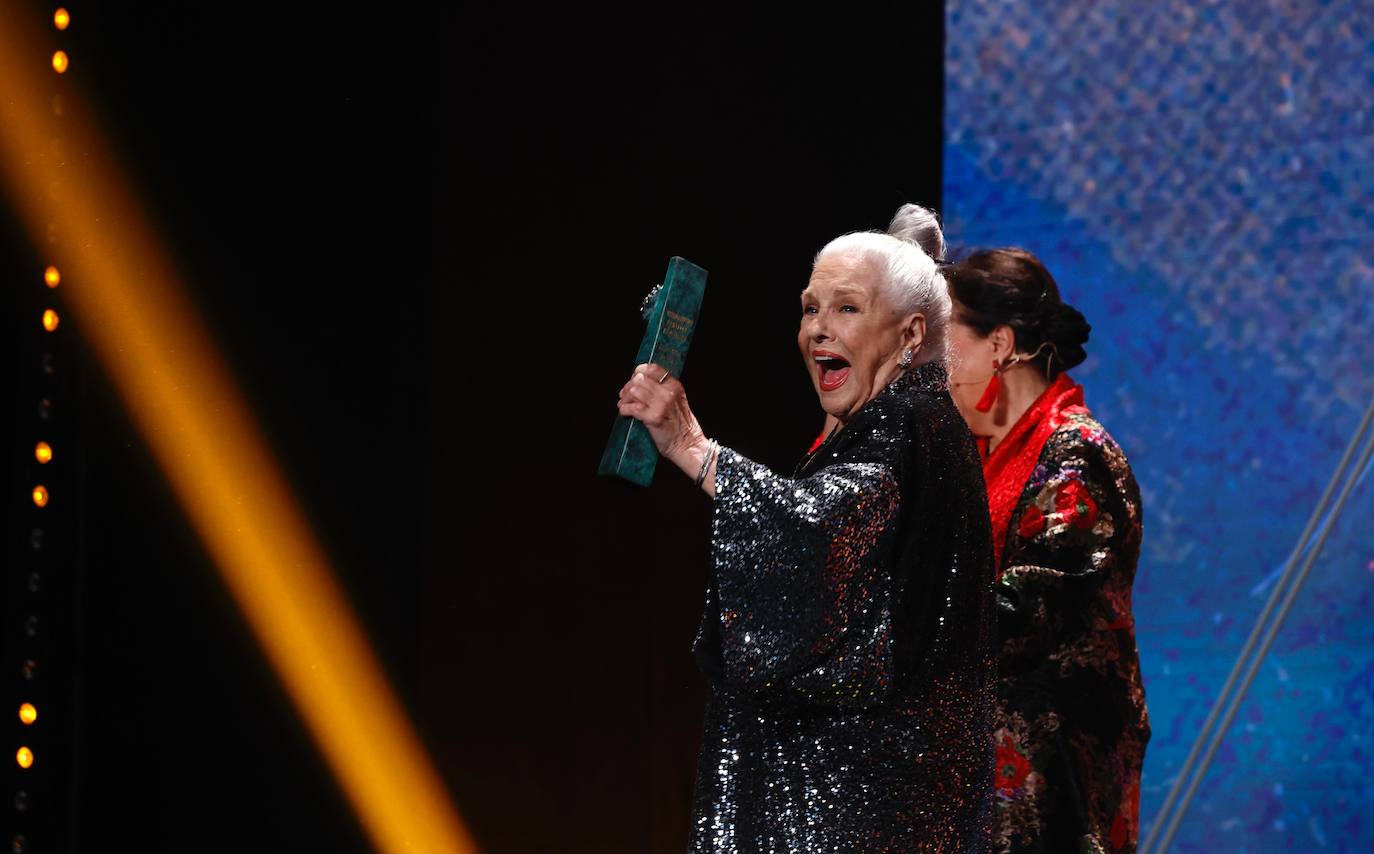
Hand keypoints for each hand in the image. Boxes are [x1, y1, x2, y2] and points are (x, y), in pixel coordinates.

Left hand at [617, 363, 708, 479]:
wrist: (688, 445)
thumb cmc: (682, 427)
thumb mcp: (677, 401)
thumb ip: (662, 390)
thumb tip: (639, 384)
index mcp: (675, 386)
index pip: (653, 368)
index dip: (638, 372)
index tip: (633, 380)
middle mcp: (668, 392)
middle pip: (640, 379)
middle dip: (628, 387)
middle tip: (624, 395)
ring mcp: (661, 405)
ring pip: (634, 391)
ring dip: (625, 398)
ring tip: (624, 404)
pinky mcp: (653, 418)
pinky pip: (631, 408)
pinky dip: (624, 409)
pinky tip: (624, 412)